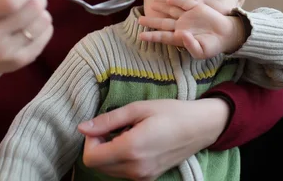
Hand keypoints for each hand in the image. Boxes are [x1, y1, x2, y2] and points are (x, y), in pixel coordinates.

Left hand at [77, 98, 229, 180]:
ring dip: (110, 152)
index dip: (90, 141)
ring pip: (109, 170)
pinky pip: (123, 172)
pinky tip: (136, 142)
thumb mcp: (138, 108)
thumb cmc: (171, 112)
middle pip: (98, 165)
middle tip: (115, 127)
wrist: (200, 127)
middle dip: (99, 146)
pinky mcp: (148, 178)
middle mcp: (135, 168)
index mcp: (131, 149)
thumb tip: (82, 127)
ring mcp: (142, 176)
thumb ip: (108, 120)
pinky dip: (121, 159)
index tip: (103, 126)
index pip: (91, 157)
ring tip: (128, 133)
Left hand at [138, 0, 244, 58]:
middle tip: (139, 19)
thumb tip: (181, 35)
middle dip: (151, 21)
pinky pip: (184, 3)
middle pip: (163, 22)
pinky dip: (177, 1)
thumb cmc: (212, 46)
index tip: (141, 36)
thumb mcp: (202, 52)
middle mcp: (181, 26)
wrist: (226, 35)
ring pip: (171, 11)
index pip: (164, 36)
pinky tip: (169, 0)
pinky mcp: (196, 8)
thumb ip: (191, 46)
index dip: (153, 36)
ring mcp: (187, 16)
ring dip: (161, 7)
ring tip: (151, 4)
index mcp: (180, 38)